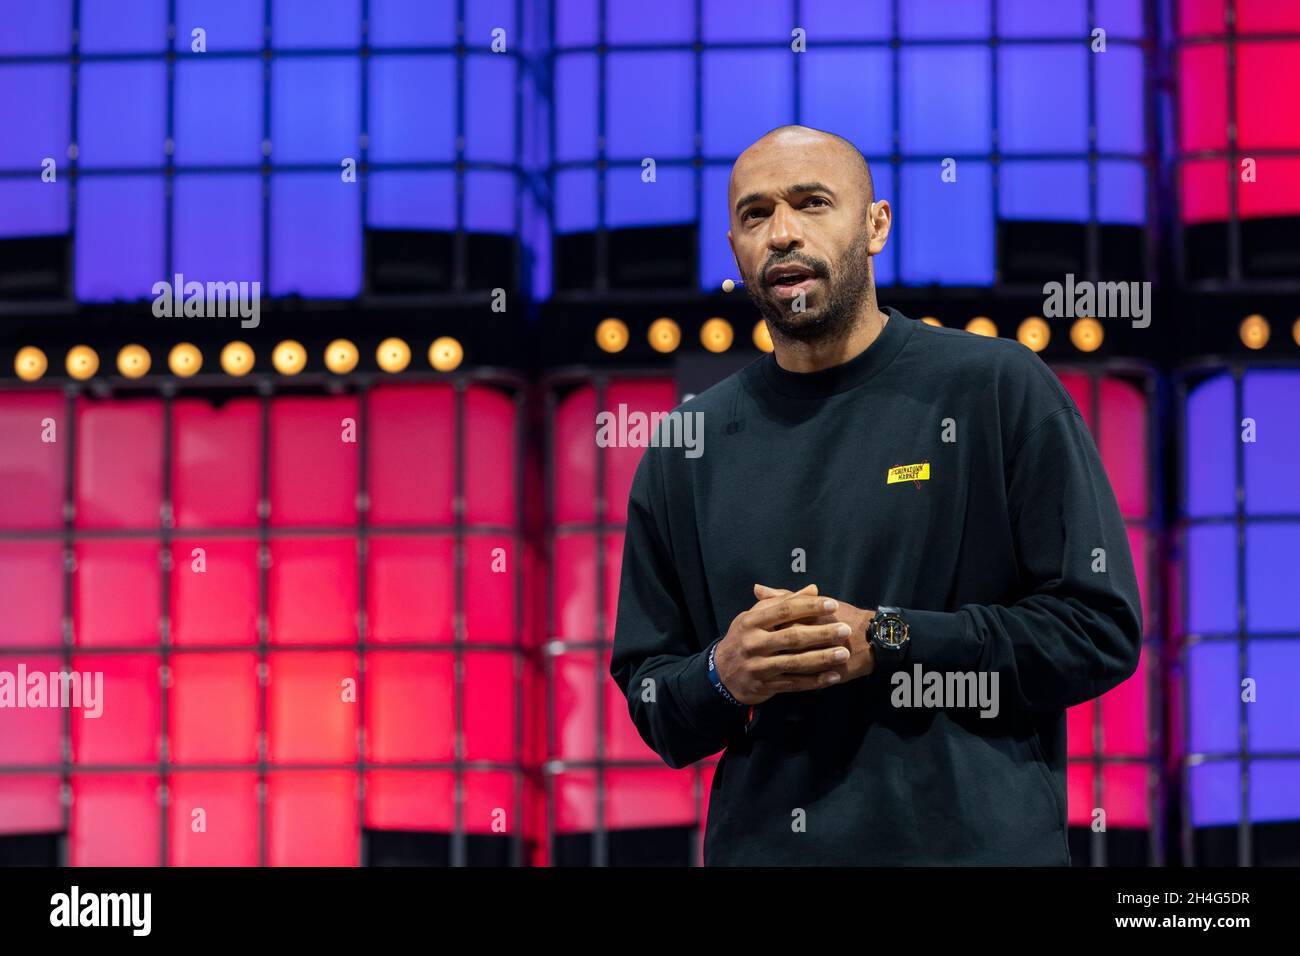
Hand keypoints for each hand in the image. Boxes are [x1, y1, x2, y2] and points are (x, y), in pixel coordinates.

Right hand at [713, 584, 853, 704]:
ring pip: (795, 663)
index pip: (784, 610)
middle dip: (821, 633)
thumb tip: (812, 589)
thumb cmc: (744, 638)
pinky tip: (833, 676)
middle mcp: (753, 643)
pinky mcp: (765, 686)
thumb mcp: (755, 616)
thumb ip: (783, 602)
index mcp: (751, 621)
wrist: (721, 673)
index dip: (809, 607)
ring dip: (821, 658)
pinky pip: (794, 684)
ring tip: (843, 653)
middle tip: (844, 629)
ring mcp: (759, 666)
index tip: (832, 604)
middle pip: (792, 637)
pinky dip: (815, 681)